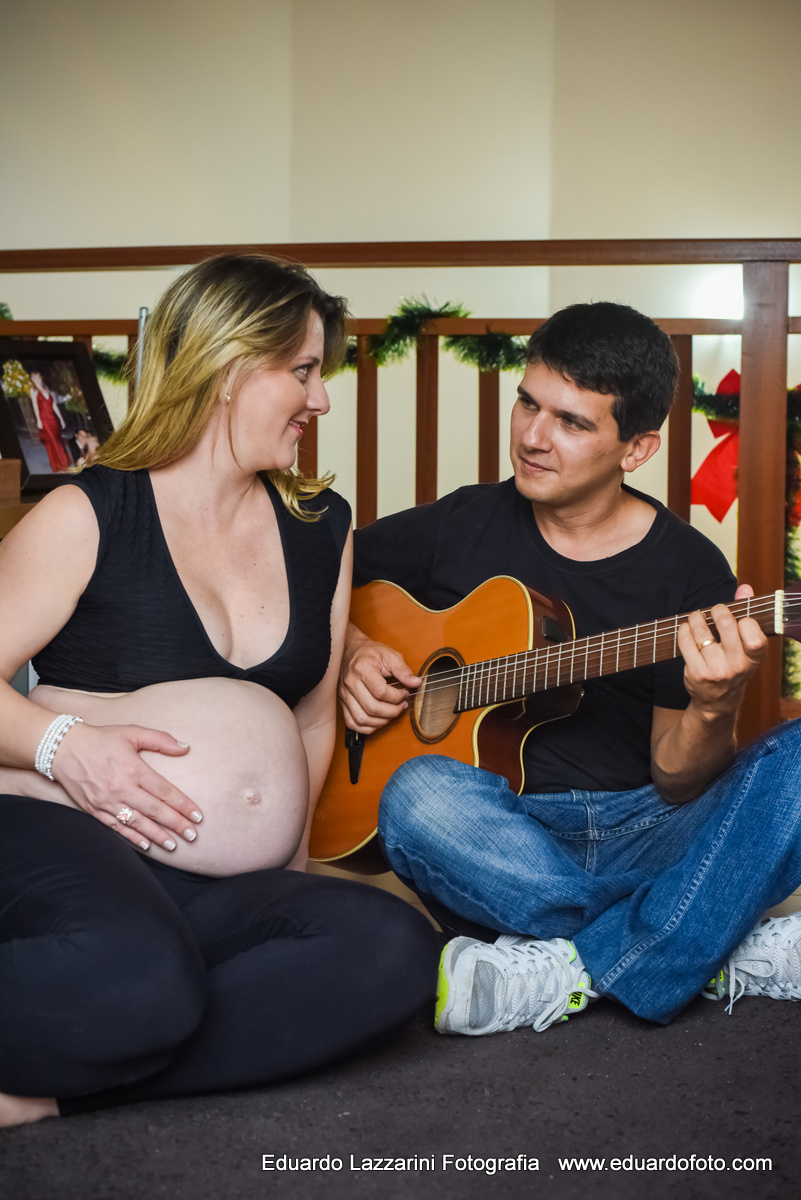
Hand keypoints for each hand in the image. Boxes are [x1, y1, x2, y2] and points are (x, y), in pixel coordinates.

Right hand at [50, 721, 201, 851]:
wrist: (62, 748)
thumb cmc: (101, 739)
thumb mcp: (132, 732)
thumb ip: (160, 740)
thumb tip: (186, 747)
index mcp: (133, 769)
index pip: (165, 791)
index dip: (183, 805)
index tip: (198, 816)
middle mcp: (121, 788)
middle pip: (155, 811)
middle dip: (176, 824)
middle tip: (193, 835)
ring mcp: (107, 802)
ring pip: (137, 823)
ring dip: (157, 835)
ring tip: (173, 845)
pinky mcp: (94, 810)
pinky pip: (117, 828)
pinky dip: (132, 838)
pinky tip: (146, 845)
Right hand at [338, 622, 420, 732]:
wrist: (350, 650)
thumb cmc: (369, 653)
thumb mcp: (389, 655)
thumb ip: (403, 670)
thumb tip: (416, 683)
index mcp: (362, 669)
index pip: (381, 692)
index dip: (397, 697)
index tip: (405, 693)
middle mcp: (350, 683)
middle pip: (372, 708)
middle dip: (392, 711)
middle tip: (402, 705)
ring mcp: (344, 694)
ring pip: (362, 719)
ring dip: (381, 721)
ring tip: (392, 713)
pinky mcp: (342, 702)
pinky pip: (352, 723)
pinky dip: (367, 727)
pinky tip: (378, 720)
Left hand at [677, 584, 767, 716]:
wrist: (717, 701)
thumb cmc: (734, 665)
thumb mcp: (746, 647)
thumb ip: (746, 615)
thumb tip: (744, 587)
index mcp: (754, 659)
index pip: (755, 636)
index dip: (745, 621)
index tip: (738, 618)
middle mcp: (737, 666)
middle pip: (726, 626)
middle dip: (717, 610)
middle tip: (714, 610)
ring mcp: (716, 671)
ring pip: (702, 632)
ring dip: (696, 618)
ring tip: (696, 617)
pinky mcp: (697, 673)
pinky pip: (686, 642)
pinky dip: (684, 630)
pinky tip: (686, 628)